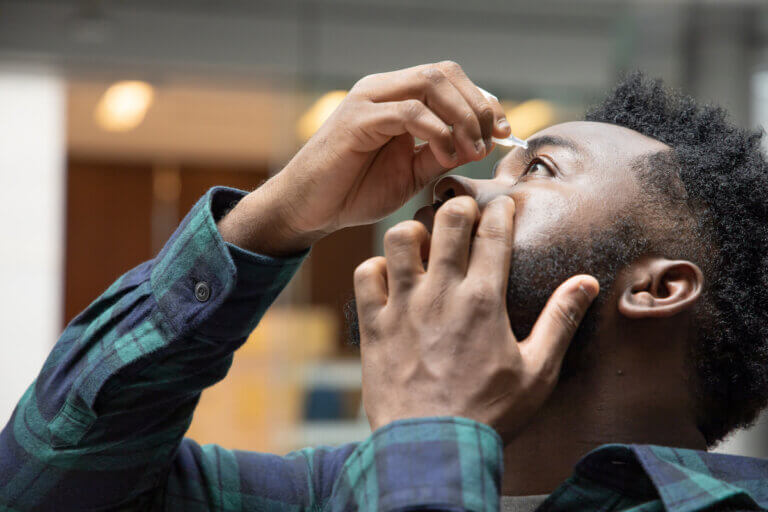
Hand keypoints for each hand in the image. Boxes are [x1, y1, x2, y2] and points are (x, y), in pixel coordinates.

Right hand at [219, 61, 509, 254]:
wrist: (310, 210)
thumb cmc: (355, 192)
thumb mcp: (413, 173)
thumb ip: (443, 154)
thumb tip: (483, 143)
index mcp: (396, 97)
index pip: (450, 79)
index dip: (483, 101)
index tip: (503, 133)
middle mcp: (382, 89)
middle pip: (445, 72)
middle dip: (478, 105)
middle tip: (490, 142)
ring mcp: (368, 100)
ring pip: (430, 83)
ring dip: (462, 116)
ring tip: (471, 150)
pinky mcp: (357, 120)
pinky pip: (409, 112)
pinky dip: (437, 132)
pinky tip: (446, 156)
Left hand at [353, 195, 598, 441]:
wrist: (432, 447)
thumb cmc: (488, 413)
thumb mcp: (537, 372)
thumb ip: (561, 321)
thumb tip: (588, 283)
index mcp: (484, 300)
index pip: (493, 234)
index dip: (499, 211)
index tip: (502, 204)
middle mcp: (441, 293)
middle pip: (447, 222)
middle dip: (458, 206)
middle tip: (463, 214)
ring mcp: (403, 306)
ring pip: (399, 238)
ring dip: (413, 231)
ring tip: (423, 243)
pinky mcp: (374, 324)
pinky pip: (365, 275)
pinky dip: (376, 268)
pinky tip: (390, 277)